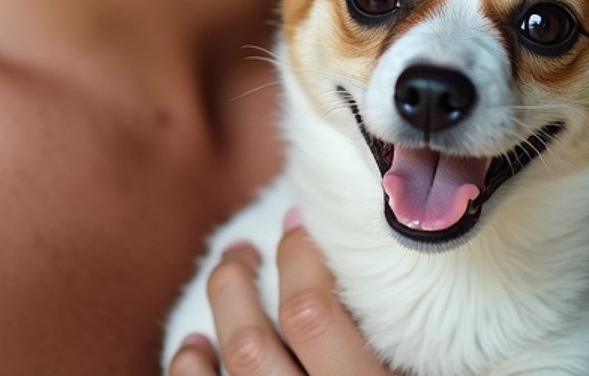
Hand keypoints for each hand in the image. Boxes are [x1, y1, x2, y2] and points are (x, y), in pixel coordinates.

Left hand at [166, 213, 392, 374]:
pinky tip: (193, 347)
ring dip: (217, 315)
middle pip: (251, 342)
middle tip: (243, 247)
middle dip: (236, 279)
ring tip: (226, 275)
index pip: (310, 314)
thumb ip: (398, 347)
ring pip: (232, 368)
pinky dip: (190, 371)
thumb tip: (366, 267)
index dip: (297, 258)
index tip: (299, 227)